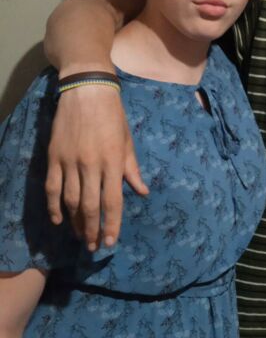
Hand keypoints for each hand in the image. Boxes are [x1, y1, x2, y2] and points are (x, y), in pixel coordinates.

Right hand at [45, 85, 147, 249]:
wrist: (87, 90)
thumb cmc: (113, 115)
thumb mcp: (127, 141)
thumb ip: (132, 168)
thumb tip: (142, 192)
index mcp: (112, 162)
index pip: (112, 201)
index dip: (112, 225)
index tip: (110, 243)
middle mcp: (91, 165)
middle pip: (90, 207)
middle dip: (91, 230)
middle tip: (92, 247)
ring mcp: (70, 161)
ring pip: (70, 201)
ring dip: (74, 222)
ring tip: (79, 236)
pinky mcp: (54, 156)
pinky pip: (52, 187)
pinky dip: (54, 206)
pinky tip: (58, 220)